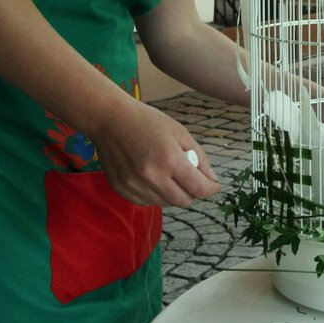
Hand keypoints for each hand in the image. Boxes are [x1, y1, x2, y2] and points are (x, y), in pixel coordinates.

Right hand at [90, 99, 220, 207]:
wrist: (109, 119)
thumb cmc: (147, 121)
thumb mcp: (180, 133)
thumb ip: (199, 157)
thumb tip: (211, 179)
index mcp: (169, 159)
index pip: (198, 188)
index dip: (211, 189)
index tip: (214, 185)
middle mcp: (151, 176)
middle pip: (183, 201)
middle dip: (193, 192)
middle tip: (192, 180)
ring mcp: (134, 185)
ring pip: (165, 203)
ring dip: (173, 194)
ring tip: (170, 174)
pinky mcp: (121, 189)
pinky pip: (147, 202)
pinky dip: (155, 195)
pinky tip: (153, 178)